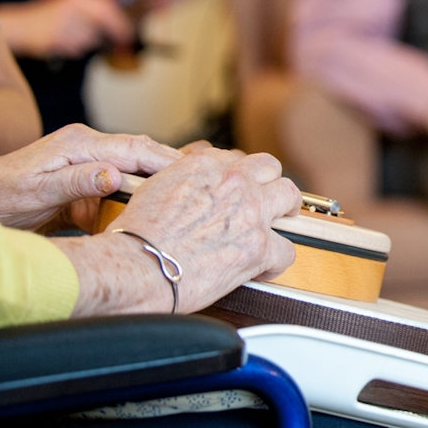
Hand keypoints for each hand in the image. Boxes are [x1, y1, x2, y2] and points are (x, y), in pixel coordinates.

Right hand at [0, 0, 133, 59]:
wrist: (23, 26)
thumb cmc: (55, 20)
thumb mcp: (79, 10)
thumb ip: (101, 17)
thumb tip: (126, 30)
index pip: (110, 7)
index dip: (122, 22)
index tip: (129, 34)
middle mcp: (73, 3)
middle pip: (105, 21)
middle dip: (114, 33)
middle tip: (119, 43)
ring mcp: (65, 19)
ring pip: (91, 38)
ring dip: (86, 42)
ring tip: (70, 36)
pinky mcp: (57, 36)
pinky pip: (77, 48)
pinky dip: (74, 49)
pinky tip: (62, 42)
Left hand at [0, 124, 181, 229]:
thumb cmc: (1, 195)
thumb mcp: (37, 190)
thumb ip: (77, 181)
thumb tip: (112, 174)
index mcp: (79, 144)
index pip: (136, 147)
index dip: (169, 161)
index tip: (197, 174)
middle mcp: (89, 149)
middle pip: (145, 155)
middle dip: (176, 170)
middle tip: (209, 186)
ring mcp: (91, 164)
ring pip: (139, 172)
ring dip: (163, 187)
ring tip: (194, 200)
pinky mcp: (90, 182)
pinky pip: (126, 188)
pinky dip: (144, 199)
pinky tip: (161, 212)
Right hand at [56, 149, 300, 315]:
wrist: (137, 264)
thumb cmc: (138, 235)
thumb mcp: (156, 187)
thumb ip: (184, 180)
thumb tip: (194, 189)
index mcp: (205, 164)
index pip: (238, 159)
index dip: (242, 177)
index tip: (239, 191)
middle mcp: (232, 182)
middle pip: (271, 168)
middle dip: (271, 185)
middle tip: (269, 203)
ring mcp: (250, 212)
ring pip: (290, 196)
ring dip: (285, 213)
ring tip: (276, 229)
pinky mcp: (258, 246)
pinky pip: (287, 249)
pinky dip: (276, 261)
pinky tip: (262, 268)